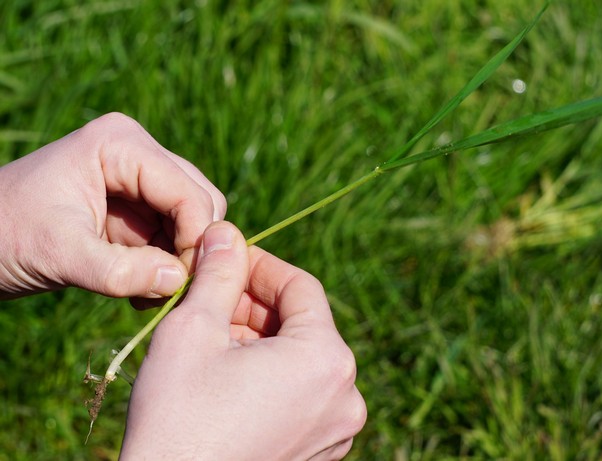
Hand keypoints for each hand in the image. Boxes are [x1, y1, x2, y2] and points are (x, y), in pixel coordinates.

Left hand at [0, 113, 225, 299]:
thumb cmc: (2, 237)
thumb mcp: (60, 255)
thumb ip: (121, 271)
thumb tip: (180, 281)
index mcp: (121, 144)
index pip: (189, 192)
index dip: (195, 239)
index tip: (181, 285)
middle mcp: (138, 154)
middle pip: (202, 202)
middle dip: (191, 249)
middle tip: (168, 292)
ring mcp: (139, 181)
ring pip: (194, 222)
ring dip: (181, 262)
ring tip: (150, 296)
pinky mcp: (136, 209)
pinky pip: (174, 237)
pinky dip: (167, 267)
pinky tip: (141, 290)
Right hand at [121, 222, 366, 459]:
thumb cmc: (177, 416)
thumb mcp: (193, 330)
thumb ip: (219, 273)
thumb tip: (227, 232)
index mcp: (326, 359)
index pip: (301, 288)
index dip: (259, 266)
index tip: (225, 257)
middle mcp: (346, 394)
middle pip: (303, 325)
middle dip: (256, 306)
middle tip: (209, 298)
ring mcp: (337, 428)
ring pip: (301, 360)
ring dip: (261, 341)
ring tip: (212, 338)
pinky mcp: (320, 452)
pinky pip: (302, 395)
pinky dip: (271, 377)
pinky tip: (227, 376)